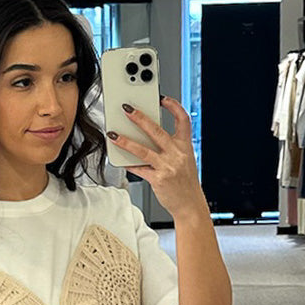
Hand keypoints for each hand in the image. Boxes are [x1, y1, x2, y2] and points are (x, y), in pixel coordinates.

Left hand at [106, 96, 208, 222]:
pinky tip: (120, 160)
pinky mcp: (158, 179)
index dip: (173, 106)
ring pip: (143, 150)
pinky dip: (129, 164)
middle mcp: (177, 154)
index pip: (183, 119)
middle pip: (157, 131)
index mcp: (185, 146)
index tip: (162, 98)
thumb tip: (148, 138)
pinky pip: (140, 169)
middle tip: (127, 109)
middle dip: (140, 118)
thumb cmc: (185, 184)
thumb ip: (170, 148)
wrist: (190, 205)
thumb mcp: (185, 161)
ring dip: (126, 141)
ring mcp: (167, 167)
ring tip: (114, 135)